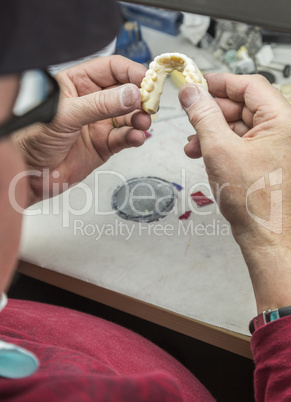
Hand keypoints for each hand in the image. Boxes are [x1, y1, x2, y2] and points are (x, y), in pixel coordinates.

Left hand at [13, 55, 150, 203]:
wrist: (31, 173)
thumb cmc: (34, 137)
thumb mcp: (66, 114)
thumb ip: (100, 104)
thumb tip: (130, 94)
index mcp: (78, 83)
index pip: (111, 69)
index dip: (130, 71)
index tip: (147, 79)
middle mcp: (93, 102)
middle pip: (125, 92)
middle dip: (140, 97)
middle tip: (150, 103)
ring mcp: (100, 124)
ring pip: (129, 116)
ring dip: (140, 118)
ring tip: (143, 121)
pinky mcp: (105, 145)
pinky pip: (125, 138)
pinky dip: (134, 137)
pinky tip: (137, 137)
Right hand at [179, 73, 290, 311]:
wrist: (268, 239)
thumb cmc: (255, 202)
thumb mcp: (220, 151)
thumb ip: (204, 116)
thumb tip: (192, 93)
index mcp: (283, 121)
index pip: (249, 86)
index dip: (220, 82)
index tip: (197, 84)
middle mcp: (285, 131)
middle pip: (244, 106)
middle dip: (212, 112)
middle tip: (188, 115)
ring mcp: (277, 147)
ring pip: (240, 126)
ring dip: (213, 131)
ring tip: (191, 145)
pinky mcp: (267, 161)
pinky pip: (242, 144)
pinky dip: (221, 146)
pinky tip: (203, 154)